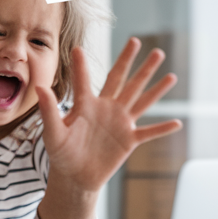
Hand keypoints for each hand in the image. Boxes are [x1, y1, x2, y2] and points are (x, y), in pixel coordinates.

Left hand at [36, 38, 182, 195]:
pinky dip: (162, 129)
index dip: (80, 66)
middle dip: (131, 61)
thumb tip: (40, 88)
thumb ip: (50, 110)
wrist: (74, 176)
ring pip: (141, 101)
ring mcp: (120, 124)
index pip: (84, 81)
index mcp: (86, 105)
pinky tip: (177, 122)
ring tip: (171, 75)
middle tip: (138, 41)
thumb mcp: (53, 132)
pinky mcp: (128, 141)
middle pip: (122, 80)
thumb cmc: (61, 153)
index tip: (76, 48)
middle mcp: (106, 109)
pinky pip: (149, 133)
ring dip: (156, 88)